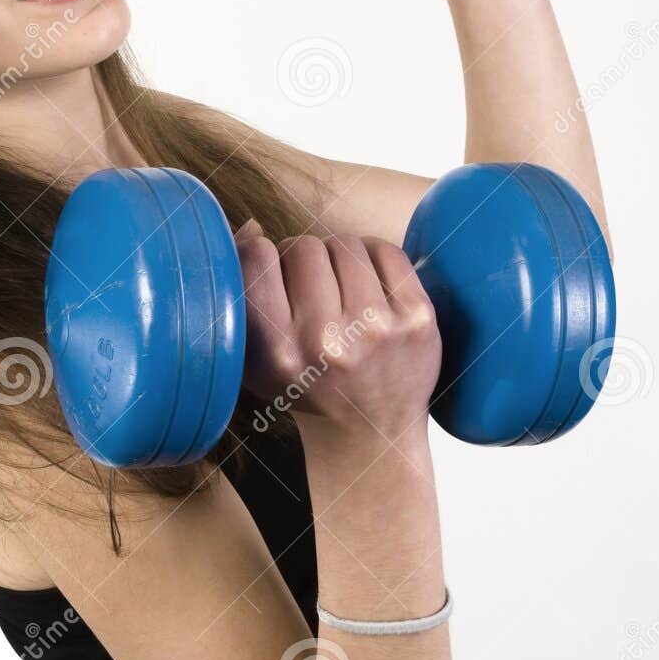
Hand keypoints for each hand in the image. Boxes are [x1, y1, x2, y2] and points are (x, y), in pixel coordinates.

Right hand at [233, 221, 441, 444]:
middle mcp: (326, 341)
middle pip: (303, 246)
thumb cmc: (302, 389)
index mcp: (278, 352)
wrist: (369, 435)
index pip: (258, 257)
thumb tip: (251, 225)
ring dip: (337, 256)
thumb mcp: (253, 359)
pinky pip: (386, 251)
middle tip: (310, 285)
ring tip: (338, 285)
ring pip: (345, 243)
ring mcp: (377, 330)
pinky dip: (372, 257)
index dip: (263, 256)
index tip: (273, 275)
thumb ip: (240, 293)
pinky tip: (367, 283)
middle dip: (302, 258)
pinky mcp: (418, 320)